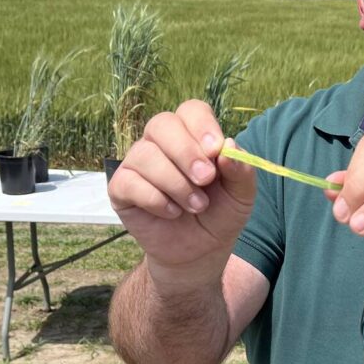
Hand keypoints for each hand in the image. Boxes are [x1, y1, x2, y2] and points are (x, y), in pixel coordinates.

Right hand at [107, 100, 256, 282]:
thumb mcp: (242, 195)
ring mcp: (138, 164)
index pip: (191, 111)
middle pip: (162, 124)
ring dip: (175, 183)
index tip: (216, 149)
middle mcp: (161, 143)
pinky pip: (128, 182)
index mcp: (192, 136)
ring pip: (145, 155)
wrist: (200, 252)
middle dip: (186, 152)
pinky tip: (172, 213)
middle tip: (206, 179)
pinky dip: (154, 199)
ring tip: (196, 206)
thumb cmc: (220, 215)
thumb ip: (241, 170)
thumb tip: (230, 145)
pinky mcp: (121, 189)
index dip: (202, 125)